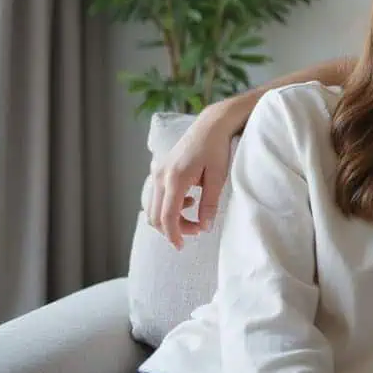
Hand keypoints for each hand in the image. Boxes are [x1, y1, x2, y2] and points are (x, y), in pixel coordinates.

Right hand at [147, 108, 238, 249]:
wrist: (210, 125)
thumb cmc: (217, 149)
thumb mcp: (218, 178)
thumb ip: (210, 204)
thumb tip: (205, 228)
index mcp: (175, 178)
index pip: (167, 216)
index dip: (173, 235)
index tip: (180, 247)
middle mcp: (161, 175)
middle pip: (156, 215)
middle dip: (173, 229)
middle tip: (196, 231)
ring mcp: (157, 171)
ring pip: (154, 207)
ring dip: (170, 218)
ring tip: (194, 215)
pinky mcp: (159, 169)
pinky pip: (156, 195)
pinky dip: (168, 205)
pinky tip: (188, 200)